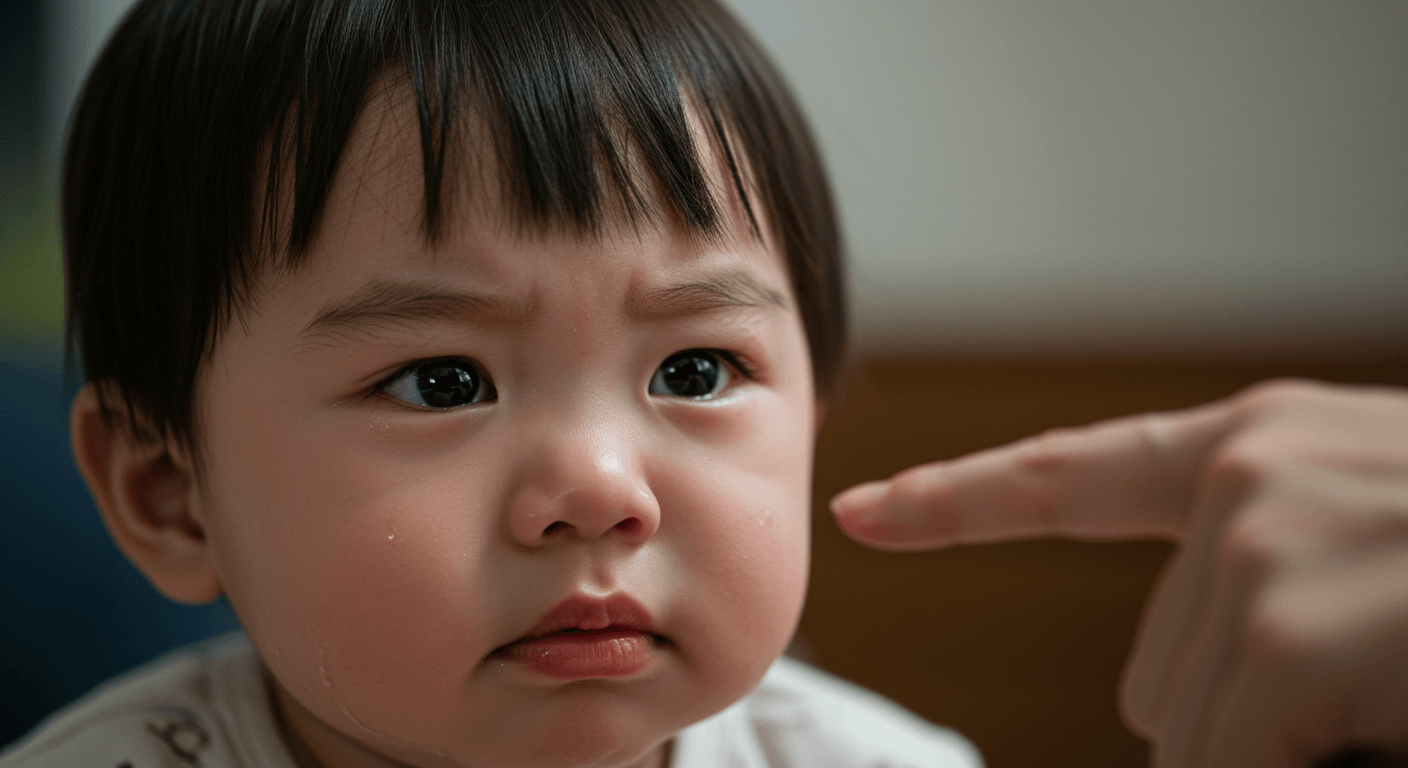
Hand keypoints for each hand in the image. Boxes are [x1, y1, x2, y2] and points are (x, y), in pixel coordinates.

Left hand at [830, 379, 1407, 767]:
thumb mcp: (1373, 531)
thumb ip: (1263, 576)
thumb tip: (1183, 702)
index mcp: (1255, 445)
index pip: (1069, 472)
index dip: (956, 500)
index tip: (862, 511)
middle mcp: (1245, 475)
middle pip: (1155, 673)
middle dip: (1241, 717)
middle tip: (1369, 671)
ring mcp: (1263, 542)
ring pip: (1187, 731)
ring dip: (1278, 747)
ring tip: (1389, 676)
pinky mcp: (1291, 624)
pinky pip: (1229, 755)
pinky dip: (1297, 760)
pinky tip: (1387, 696)